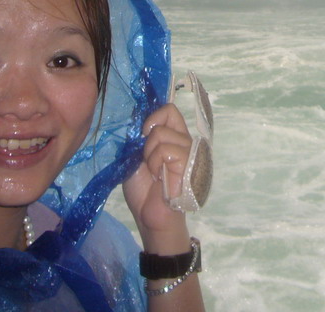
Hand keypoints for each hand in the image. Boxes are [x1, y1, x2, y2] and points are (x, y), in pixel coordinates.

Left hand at [122, 103, 192, 252]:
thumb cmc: (144, 190)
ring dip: (150, 154)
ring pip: (161, 133)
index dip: (153, 116)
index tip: (142, 134)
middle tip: (147, 159)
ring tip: (154, 173)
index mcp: (173, 137)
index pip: (170, 110)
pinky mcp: (189, 161)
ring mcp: (189, 149)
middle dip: (148, 137)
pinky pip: (166, 149)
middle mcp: (184, 140)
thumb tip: (138, 120)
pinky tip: (159, 177)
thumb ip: (139, 139)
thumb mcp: (135, 159)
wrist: (150, 216)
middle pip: (168, 113)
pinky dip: (155, 162)